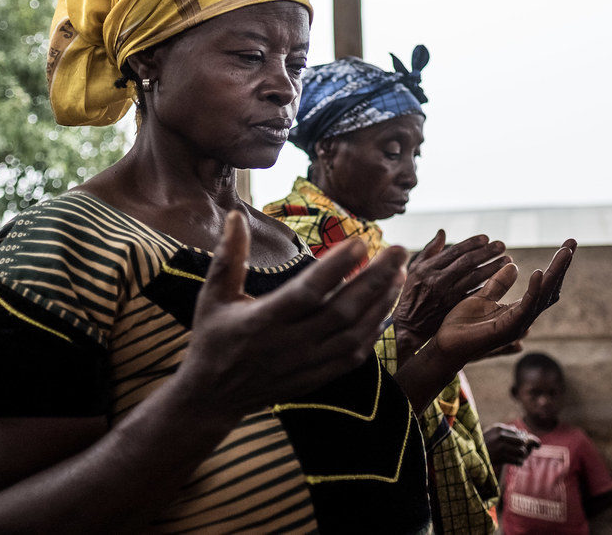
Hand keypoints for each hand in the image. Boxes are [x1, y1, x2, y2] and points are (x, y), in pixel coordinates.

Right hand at [178, 211, 408, 419]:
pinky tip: (384, 309)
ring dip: (380, 303)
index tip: (361, 242)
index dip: (336, 267)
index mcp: (262, 321)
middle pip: (342, 311)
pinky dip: (373, 332)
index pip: (308, 292)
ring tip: (397, 274)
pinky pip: (353, 356)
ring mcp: (305, 365)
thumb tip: (235, 215)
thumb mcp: (212, 295)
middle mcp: (288, 345)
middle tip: (399, 250)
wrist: (213, 397)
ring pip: (354, 334)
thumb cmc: (213, 338)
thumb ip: (228, 255)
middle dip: (375, 278)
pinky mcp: (315, 378)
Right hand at [391, 230, 510, 343]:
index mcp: (427, 268)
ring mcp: (447, 296)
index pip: (454, 252)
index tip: (486, 237)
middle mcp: (437, 280)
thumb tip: (442, 232)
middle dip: (486, 252)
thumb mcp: (415, 269)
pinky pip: (474, 294)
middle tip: (501, 245)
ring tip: (507, 260)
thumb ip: (429, 251)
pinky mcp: (454, 308)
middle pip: (467, 263)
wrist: (409, 323)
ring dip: (493, 268)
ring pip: (474, 278)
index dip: (471, 243)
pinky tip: (500, 278)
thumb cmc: (412, 291)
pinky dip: (488, 285)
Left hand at [430, 240, 575, 365]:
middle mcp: (523, 317)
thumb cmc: (462, 325)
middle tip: (573, 242)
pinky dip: (534, 290)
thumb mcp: (482, 297)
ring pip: (542, 295)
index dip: (554, 267)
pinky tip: (539, 273)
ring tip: (565, 252)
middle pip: (549, 289)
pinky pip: (525, 306)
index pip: (542, 286)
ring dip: (555, 273)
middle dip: (561, 266)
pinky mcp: (507, 328)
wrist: (446, 345)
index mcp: (518, 309)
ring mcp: (518, 324)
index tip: (565, 246)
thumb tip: (513, 265)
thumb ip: (498, 284)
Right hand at [484, 423, 539, 467]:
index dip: (523, 439)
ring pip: (521, 451)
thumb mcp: (493, 433)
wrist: (473, 454)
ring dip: (522, 456)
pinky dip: (519, 462)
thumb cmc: (485, 443)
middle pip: (522, 441)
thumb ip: (507, 431)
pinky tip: (517, 462)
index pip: (519, 433)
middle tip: (523, 451)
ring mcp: (500, 447)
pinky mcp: (501, 457)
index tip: (521, 445)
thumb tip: (523, 432)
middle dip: (525, 446)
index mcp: (499, 428)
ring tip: (519, 457)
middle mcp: (500, 436)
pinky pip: (517, 460)